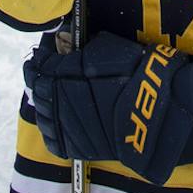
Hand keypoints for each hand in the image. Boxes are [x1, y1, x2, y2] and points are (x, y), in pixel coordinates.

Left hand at [25, 31, 192, 181]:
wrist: (154, 110)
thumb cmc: (132, 73)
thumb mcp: (104, 47)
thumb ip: (81, 47)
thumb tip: (70, 45)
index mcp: (59, 75)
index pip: (38, 67)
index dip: (37, 61)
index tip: (39, 57)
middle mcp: (56, 102)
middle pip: (38, 91)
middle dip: (40, 81)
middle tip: (44, 75)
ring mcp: (64, 127)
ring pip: (42, 116)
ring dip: (44, 104)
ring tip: (51, 97)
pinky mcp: (76, 147)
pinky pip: (53, 140)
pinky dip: (51, 129)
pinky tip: (56, 122)